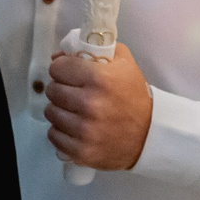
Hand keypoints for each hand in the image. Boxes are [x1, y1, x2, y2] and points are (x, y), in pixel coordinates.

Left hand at [44, 42, 152, 170]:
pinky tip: (73, 128)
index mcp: (99, 78)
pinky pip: (53, 135)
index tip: (70, 74)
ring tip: (73, 111)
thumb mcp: (123, 62)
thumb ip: (93, 49)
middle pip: (52, 90)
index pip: (58, 68)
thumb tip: (57, 57)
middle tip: (73, 93)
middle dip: (60, 89)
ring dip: (60, 110)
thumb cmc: (133, 95)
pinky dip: (60, 131)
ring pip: (50, 112)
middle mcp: (90, 104)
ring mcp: (84, 130)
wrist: (149, 134)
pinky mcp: (81, 150)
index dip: (63, 69)